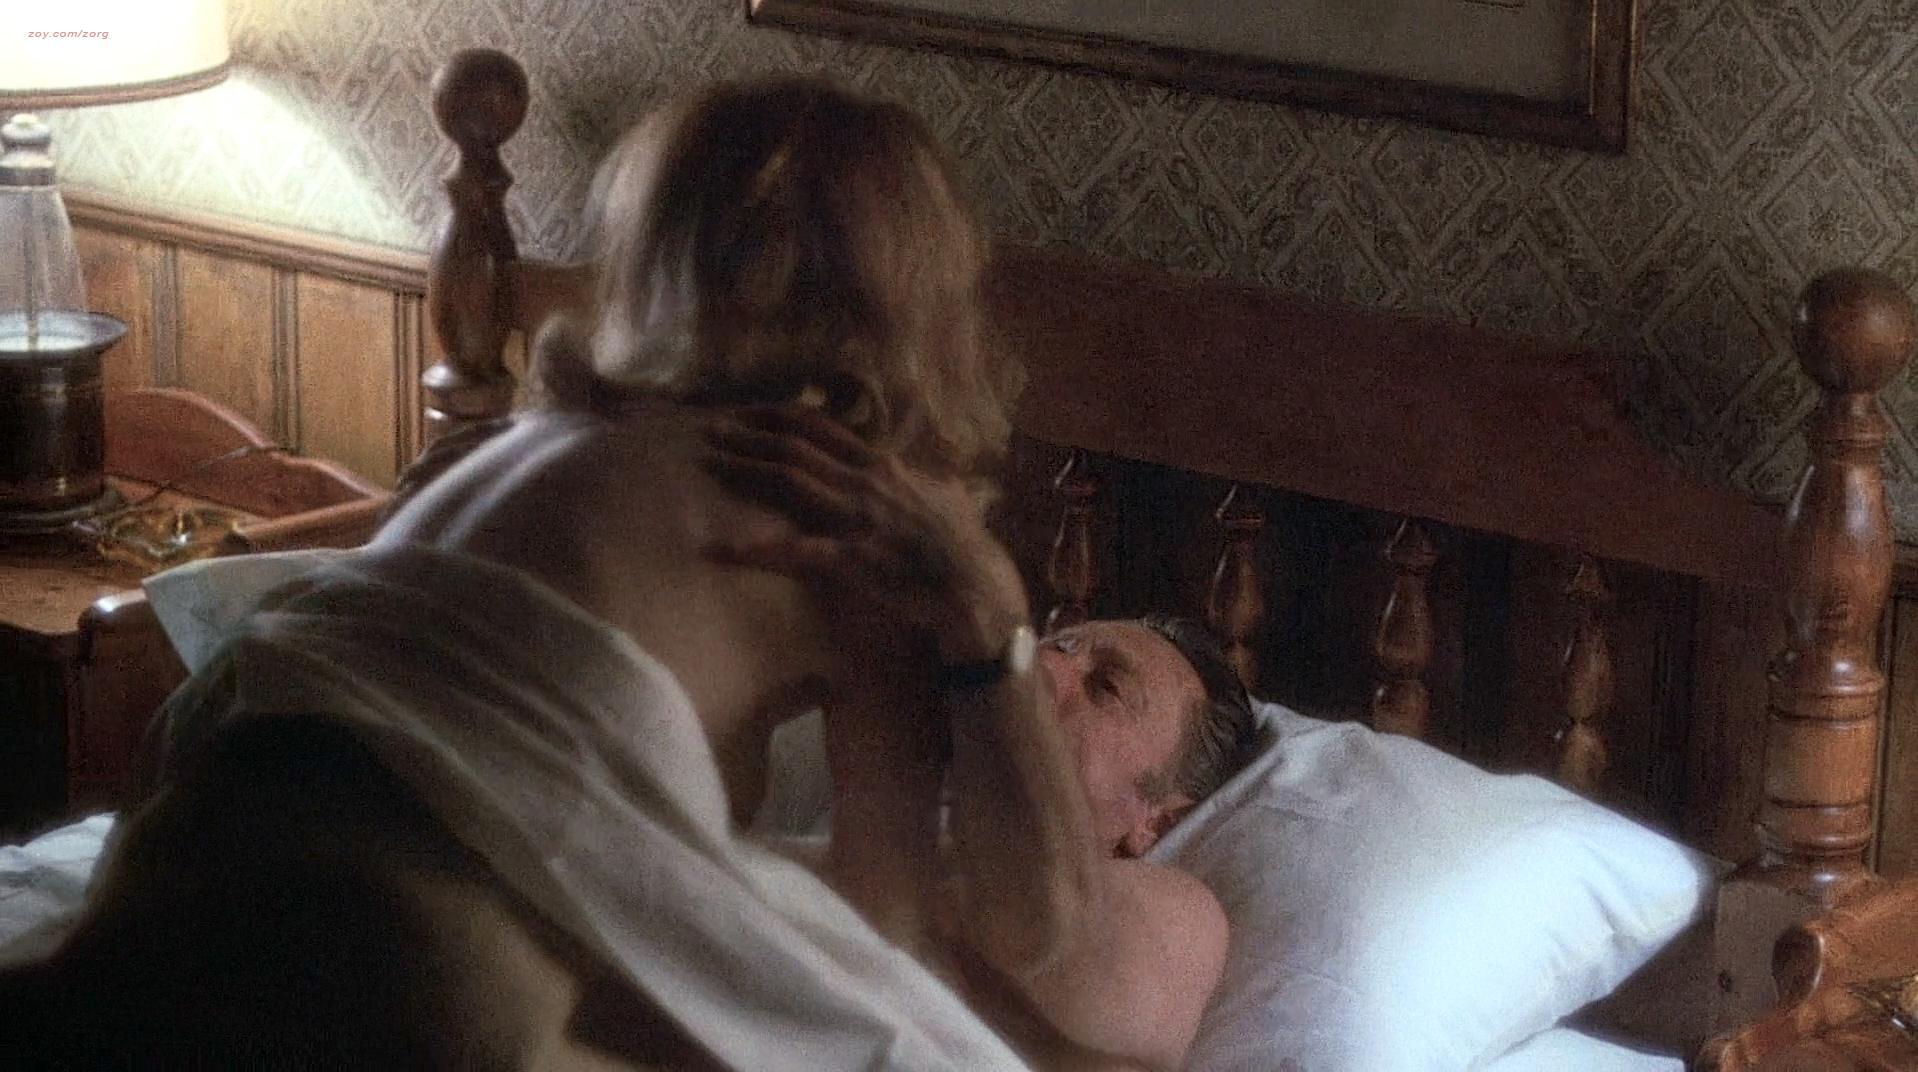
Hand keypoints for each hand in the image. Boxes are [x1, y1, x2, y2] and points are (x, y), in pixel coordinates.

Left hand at [700, 405, 1028, 665]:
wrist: (978, 591)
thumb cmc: (966, 548)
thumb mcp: (950, 499)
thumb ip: (930, 481)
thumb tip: (929, 472)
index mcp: (884, 466)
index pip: (823, 429)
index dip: (780, 417)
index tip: (747, 412)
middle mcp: (867, 482)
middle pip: (796, 450)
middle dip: (750, 436)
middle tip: (710, 430)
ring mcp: (859, 519)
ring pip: (791, 483)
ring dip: (746, 470)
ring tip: (708, 463)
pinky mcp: (854, 558)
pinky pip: (798, 551)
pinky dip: (759, 549)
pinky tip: (726, 550)